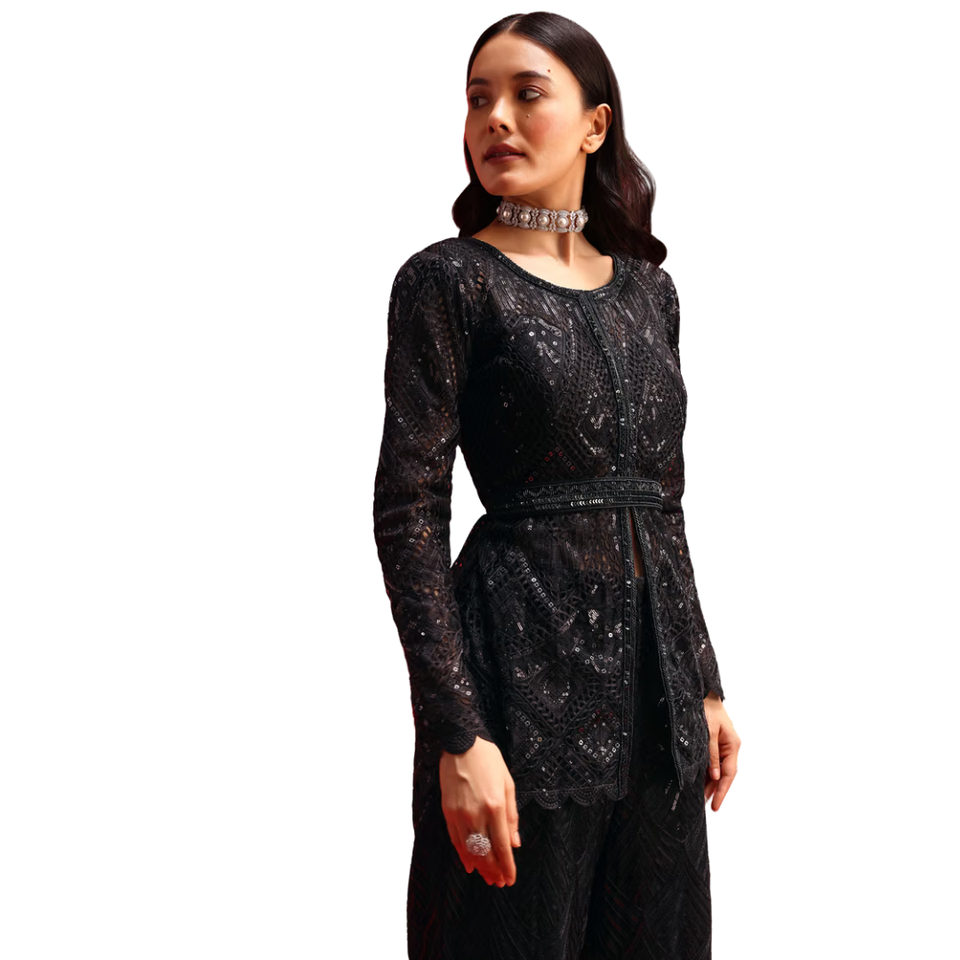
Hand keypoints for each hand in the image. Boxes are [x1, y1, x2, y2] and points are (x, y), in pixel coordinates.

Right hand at [440, 736, 520, 886]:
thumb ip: (511, 816)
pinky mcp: (447, 811)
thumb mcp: (507, 784)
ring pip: (469, 850)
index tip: (510, 879)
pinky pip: (455, 840)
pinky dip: (462, 855)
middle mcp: (476, 814)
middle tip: (499, 882)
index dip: (507, 867)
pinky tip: (469, 864)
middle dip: (493, 871)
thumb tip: (515, 843)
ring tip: (486, 878)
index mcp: (495, 806)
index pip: (502, 846)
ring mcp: (459, 814)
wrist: (460, 742)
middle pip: (485, 853)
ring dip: (479, 867)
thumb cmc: (488, 760)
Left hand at [703, 692, 739, 810]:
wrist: (702, 692)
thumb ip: (711, 754)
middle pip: (724, 774)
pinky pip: (713, 761)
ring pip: (718, 769)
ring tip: (702, 797)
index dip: (722, 791)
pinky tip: (701, 780)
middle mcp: (730, 747)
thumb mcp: (708, 731)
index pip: (729, 774)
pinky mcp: (715, 742)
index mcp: (733, 745)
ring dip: (711, 782)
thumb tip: (714, 776)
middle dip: (716, 790)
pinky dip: (707, 771)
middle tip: (706, 805)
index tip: (716, 806)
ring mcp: (723, 745)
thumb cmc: (706, 708)